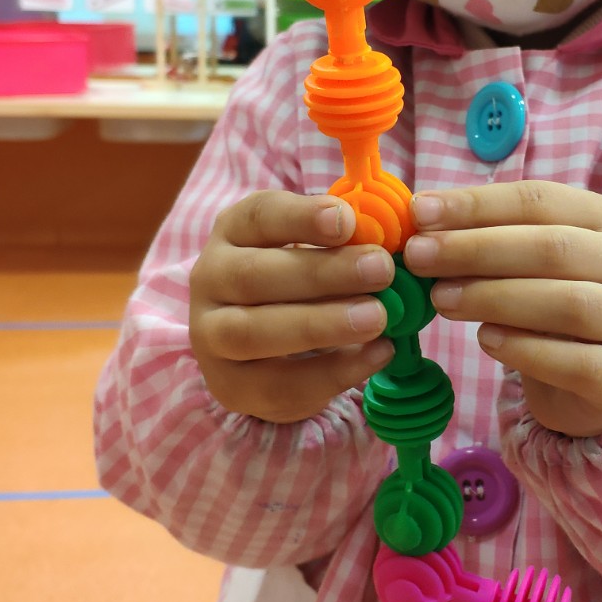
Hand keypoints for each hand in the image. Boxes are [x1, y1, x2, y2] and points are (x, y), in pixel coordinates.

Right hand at [189, 193, 394, 423]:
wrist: (259, 348)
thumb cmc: (299, 283)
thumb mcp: (315, 250)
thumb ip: (347, 242)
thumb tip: (390, 239)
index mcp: (234, 231)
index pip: (258, 215)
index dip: (301, 217)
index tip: (347, 220)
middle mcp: (210, 278)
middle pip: (254, 275)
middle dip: (321, 273)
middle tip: (381, 270)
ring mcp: (210, 336)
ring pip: (252, 333)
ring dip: (319, 324)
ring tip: (377, 317)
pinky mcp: (230, 386)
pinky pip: (279, 385)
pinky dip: (334, 371)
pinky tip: (379, 354)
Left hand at [403, 181, 601, 437]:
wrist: (592, 384)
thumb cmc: (549, 310)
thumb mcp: (523, 263)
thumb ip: (486, 238)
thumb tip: (421, 218)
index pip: (540, 200)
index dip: (478, 204)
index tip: (421, 212)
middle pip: (553, 249)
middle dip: (477, 249)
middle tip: (420, 257)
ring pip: (570, 304)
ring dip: (496, 298)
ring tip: (442, 300)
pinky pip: (577, 362)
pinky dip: (526, 350)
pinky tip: (485, 340)